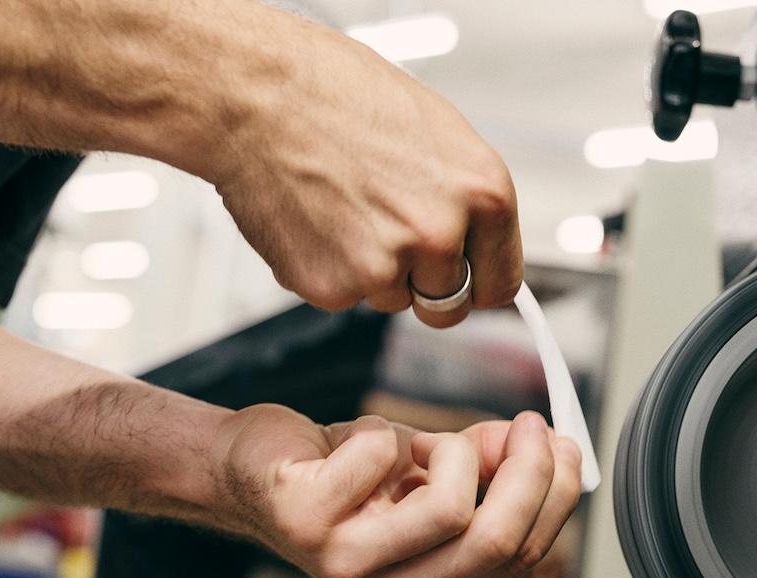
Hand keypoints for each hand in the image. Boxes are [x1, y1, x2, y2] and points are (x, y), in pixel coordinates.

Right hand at [214, 11, 523, 327]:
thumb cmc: (338, 96)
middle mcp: (441, 236)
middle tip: (390, 239)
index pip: (501, 281)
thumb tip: (474, 241)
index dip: (477, 282)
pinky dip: (328, 270)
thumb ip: (464, 199)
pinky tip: (315, 221)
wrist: (255, 94)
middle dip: (423, 284)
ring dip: (371, 271)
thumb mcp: (435, 133)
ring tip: (342, 208)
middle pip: (448, 305)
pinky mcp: (333, 288)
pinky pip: (342, 299)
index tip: (465, 281)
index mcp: (483, 193)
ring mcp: (386, 268)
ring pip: (390, 300)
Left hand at [215, 405, 580, 577]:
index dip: (553, 494)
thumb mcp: (435, 480)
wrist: (256, 471)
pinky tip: (358, 445)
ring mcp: (345, 568)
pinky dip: (383, 431)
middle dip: (529, 471)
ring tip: (421, 444)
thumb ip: (492, 472)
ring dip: (452, 450)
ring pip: (451, 508)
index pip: (521, 556)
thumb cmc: (348, 479)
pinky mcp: (307, 520)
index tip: (560, 442)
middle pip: (495, 540)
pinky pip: (384, 456)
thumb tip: (548, 446)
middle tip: (529, 423)